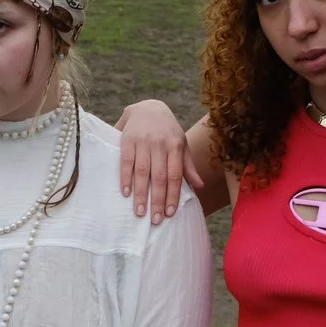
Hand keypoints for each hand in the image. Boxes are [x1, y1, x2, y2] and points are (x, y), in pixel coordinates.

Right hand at [114, 99, 188, 221]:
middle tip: (154, 220)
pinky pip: (126, 162)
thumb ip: (188, 165)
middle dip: (157, 200)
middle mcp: (160, 144)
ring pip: (142, 172)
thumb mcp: (181, 143)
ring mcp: (143, 142)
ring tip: (139, 212)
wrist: (148, 106)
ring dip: (140, 194)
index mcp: (176, 146)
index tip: (169, 214)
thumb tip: (199, 186)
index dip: (172, 195)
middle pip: (159, 177)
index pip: (175, 175)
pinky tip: (125, 193)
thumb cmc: (167, 130)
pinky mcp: (127, 140)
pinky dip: (125, 178)